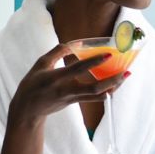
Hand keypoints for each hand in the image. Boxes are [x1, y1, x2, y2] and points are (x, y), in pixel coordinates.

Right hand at [9, 43, 128, 125]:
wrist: (28, 110)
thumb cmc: (32, 84)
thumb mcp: (40, 64)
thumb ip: (57, 52)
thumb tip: (76, 43)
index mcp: (56, 78)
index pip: (79, 69)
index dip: (94, 62)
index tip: (108, 54)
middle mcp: (67, 90)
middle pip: (95, 88)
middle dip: (112, 81)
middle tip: (126, 72)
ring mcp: (72, 98)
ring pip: (97, 95)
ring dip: (113, 87)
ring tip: (124, 77)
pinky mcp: (75, 102)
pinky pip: (93, 97)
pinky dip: (105, 91)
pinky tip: (114, 84)